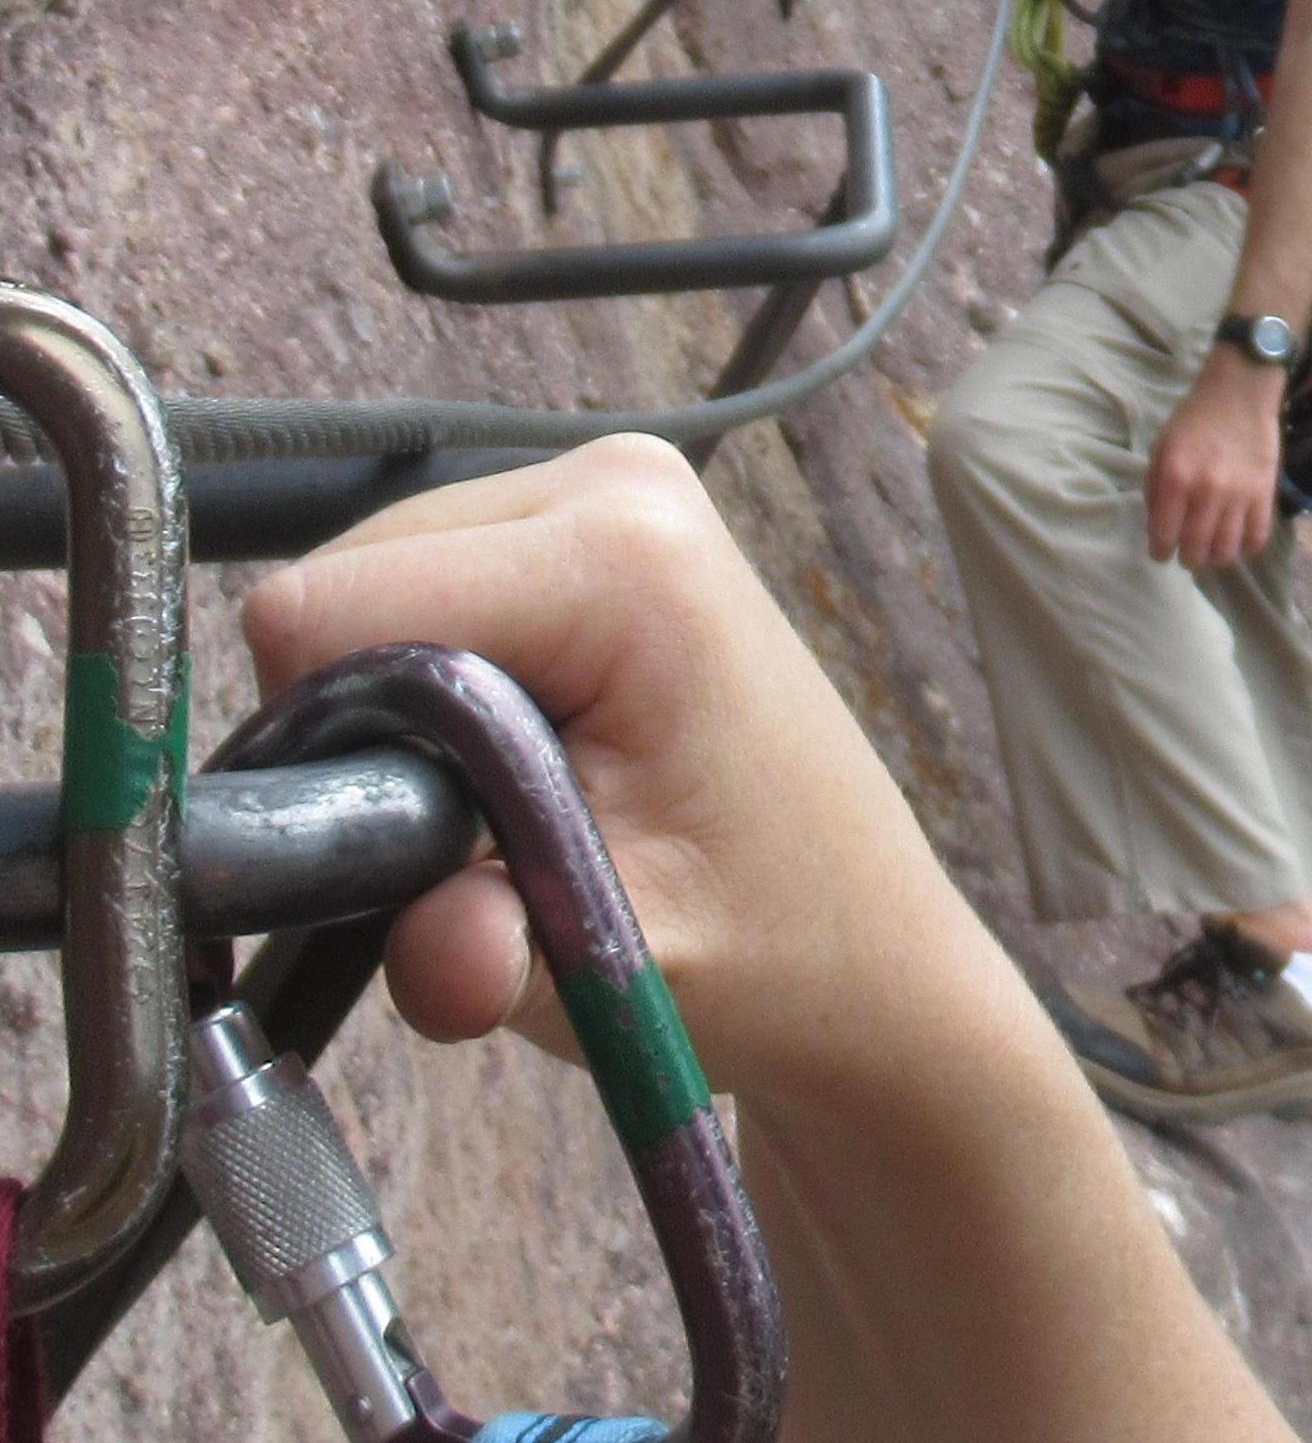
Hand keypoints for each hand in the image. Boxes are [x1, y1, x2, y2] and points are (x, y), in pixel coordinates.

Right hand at [238, 437, 1009, 1127]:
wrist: (859, 943)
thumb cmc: (760, 947)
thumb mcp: (612, 962)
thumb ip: (492, 948)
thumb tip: (440, 952)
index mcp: (620, 553)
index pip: (322, 613)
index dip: (323, 751)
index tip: (415, 839)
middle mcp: (614, 480)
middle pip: (337, 586)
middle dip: (364, 729)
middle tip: (480, 829)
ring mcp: (606, 485)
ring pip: (365, 588)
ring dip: (396, 713)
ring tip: (517, 795)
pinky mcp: (591, 517)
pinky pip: (420, 590)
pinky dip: (432, 686)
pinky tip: (524, 752)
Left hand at [1147, 354, 1286, 571]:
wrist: (1239, 392)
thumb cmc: (1194, 419)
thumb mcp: (1161, 448)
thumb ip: (1156, 489)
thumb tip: (1158, 526)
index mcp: (1175, 478)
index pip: (1164, 535)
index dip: (1160, 551)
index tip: (1161, 552)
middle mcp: (1207, 492)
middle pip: (1196, 549)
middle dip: (1187, 558)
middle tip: (1187, 554)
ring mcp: (1240, 495)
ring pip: (1227, 550)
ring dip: (1215, 557)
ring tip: (1212, 550)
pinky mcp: (1265, 493)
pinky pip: (1257, 536)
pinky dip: (1246, 547)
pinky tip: (1238, 539)